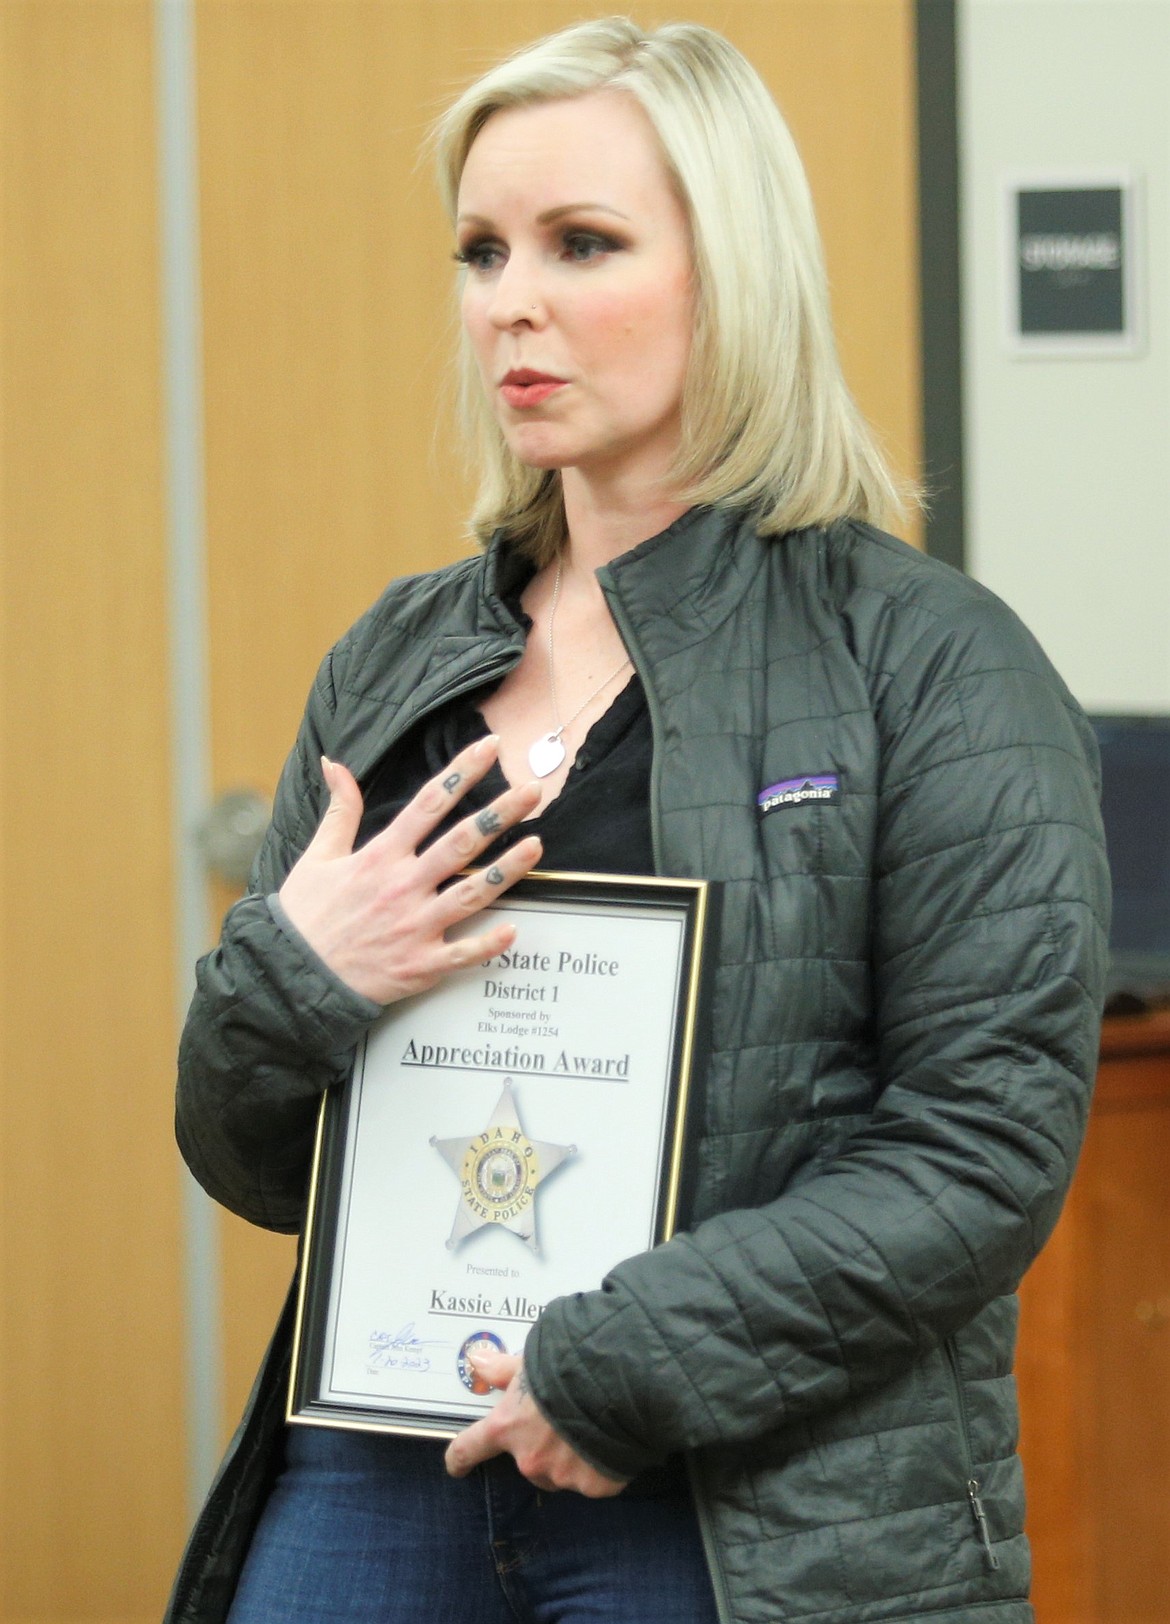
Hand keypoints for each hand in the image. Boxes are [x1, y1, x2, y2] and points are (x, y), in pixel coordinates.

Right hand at [278, 737, 542, 1004]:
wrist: (290, 976)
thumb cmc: (305, 916)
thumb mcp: (317, 856)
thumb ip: (339, 810)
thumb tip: (334, 764)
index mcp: (379, 856)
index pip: (428, 804)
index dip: (462, 772)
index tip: (489, 748)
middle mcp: (402, 886)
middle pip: (460, 842)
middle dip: (499, 814)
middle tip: (534, 791)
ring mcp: (414, 926)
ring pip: (471, 893)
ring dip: (507, 869)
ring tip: (536, 845)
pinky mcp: (419, 964)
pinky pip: (461, 954)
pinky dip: (488, 945)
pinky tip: (514, 931)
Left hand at [444, 1351, 627, 1496]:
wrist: (622, 1382)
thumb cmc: (571, 1366)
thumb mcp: (531, 1361)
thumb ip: (502, 1369)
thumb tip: (477, 1361)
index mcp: (507, 1426)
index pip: (469, 1448)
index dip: (459, 1458)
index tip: (455, 1466)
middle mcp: (529, 1458)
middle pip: (527, 1459)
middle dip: (541, 1444)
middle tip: (563, 1419)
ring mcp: (562, 1475)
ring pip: (560, 1471)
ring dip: (570, 1457)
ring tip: (592, 1425)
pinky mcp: (593, 1485)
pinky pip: (593, 1479)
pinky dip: (599, 1465)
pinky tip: (611, 1438)